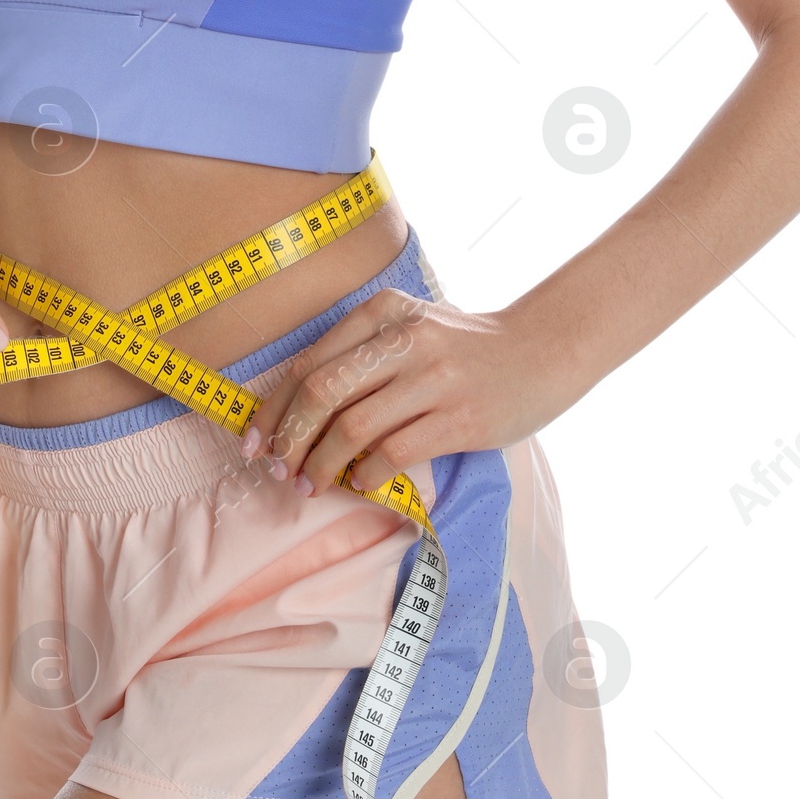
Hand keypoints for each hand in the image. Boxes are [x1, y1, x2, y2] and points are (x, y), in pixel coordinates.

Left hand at [239, 284, 547, 496]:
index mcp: (384, 312)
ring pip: (351, 428)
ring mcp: (433, 379)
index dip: (274, 409)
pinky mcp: (459, 419)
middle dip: (289, 440)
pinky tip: (362, 484)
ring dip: (322, 466)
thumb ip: (362, 354)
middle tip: (279, 471)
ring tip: (313, 486)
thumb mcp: (412, 327)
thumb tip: (296, 409)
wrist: (543, 350)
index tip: (256, 441)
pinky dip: (367, 476)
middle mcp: (404, 340)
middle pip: (320, 393)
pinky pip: (393, 454)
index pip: (308, 363)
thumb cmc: (466, 347)